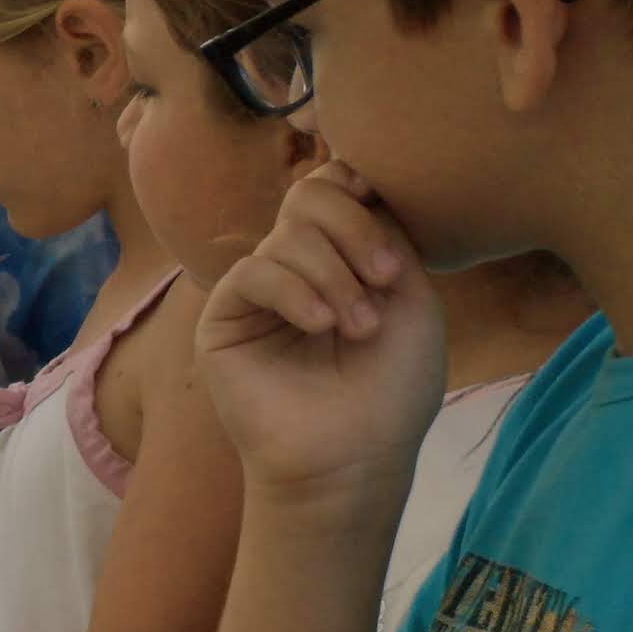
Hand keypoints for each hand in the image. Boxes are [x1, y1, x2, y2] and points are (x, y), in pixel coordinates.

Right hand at [197, 160, 449, 503]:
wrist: (355, 455)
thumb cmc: (392, 386)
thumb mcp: (410, 294)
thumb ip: (384, 232)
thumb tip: (349, 176)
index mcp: (339, 257)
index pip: (334, 187)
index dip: (360, 190)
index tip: (392, 229)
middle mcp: (296, 268)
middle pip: (310, 196)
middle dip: (357, 229)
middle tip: (388, 281)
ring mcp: (257, 294)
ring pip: (287, 236)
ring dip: (335, 275)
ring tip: (359, 327)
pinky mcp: (222, 322)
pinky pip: (253, 273)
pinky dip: (295, 291)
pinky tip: (320, 326)